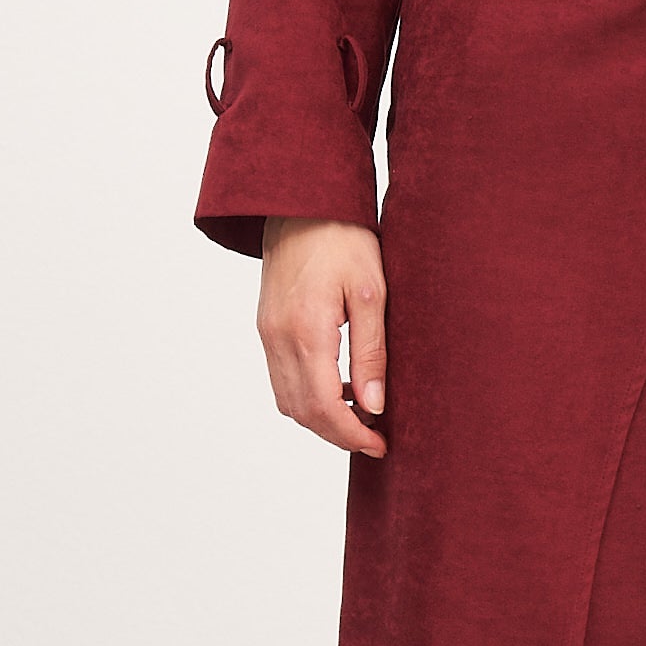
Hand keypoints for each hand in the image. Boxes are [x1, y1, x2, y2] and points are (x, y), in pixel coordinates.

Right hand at [258, 218, 388, 458]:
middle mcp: (278, 338)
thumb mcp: (370, 293)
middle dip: (337, 433)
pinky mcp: (266, 326)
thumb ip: (371, 353)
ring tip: (360, 413)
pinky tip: (338, 385)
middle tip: (374, 436)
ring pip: (286, 400)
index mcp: (306, 331)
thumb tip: (374, 404)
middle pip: (301, 412)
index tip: (380, 444)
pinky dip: (306, 394)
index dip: (351, 435)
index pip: (323, 407)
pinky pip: (280, 377)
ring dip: (320, 417)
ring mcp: (267, 333)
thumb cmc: (342, 238)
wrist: (302, 200)